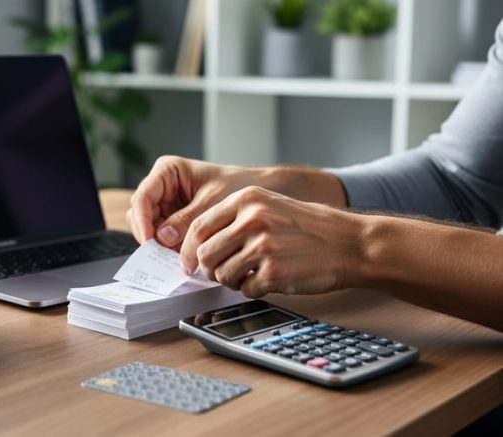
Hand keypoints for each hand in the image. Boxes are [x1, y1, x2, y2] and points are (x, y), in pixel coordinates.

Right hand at [126, 156, 264, 248]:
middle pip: (140, 213)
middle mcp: (161, 186)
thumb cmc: (236, 185)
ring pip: (148, 227)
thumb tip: (162, 238)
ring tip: (175, 255)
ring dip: (158, 243)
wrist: (255, 189)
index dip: (142, 220)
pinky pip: (162, 235)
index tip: (150, 242)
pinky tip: (180, 255)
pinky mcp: (172, 218)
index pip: (143, 197)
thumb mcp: (212, 201)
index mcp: (167, 171)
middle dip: (149, 234)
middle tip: (161, 255)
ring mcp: (165, 203)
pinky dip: (168, 247)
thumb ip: (187, 219)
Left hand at [180, 186, 364, 298]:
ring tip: (252, 274)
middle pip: (204, 253)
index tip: (189, 263)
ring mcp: (263, 245)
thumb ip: (234, 219)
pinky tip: (271, 279)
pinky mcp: (274, 271)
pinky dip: (254, 290)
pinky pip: (245, 290)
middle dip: (209, 269)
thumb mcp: (270, 205)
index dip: (188, 249)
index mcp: (247, 199)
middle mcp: (252, 219)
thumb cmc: (309, 227)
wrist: (350, 242)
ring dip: (232, 281)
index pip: (199, 226)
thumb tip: (197, 245)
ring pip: (221, 274)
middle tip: (222, 273)